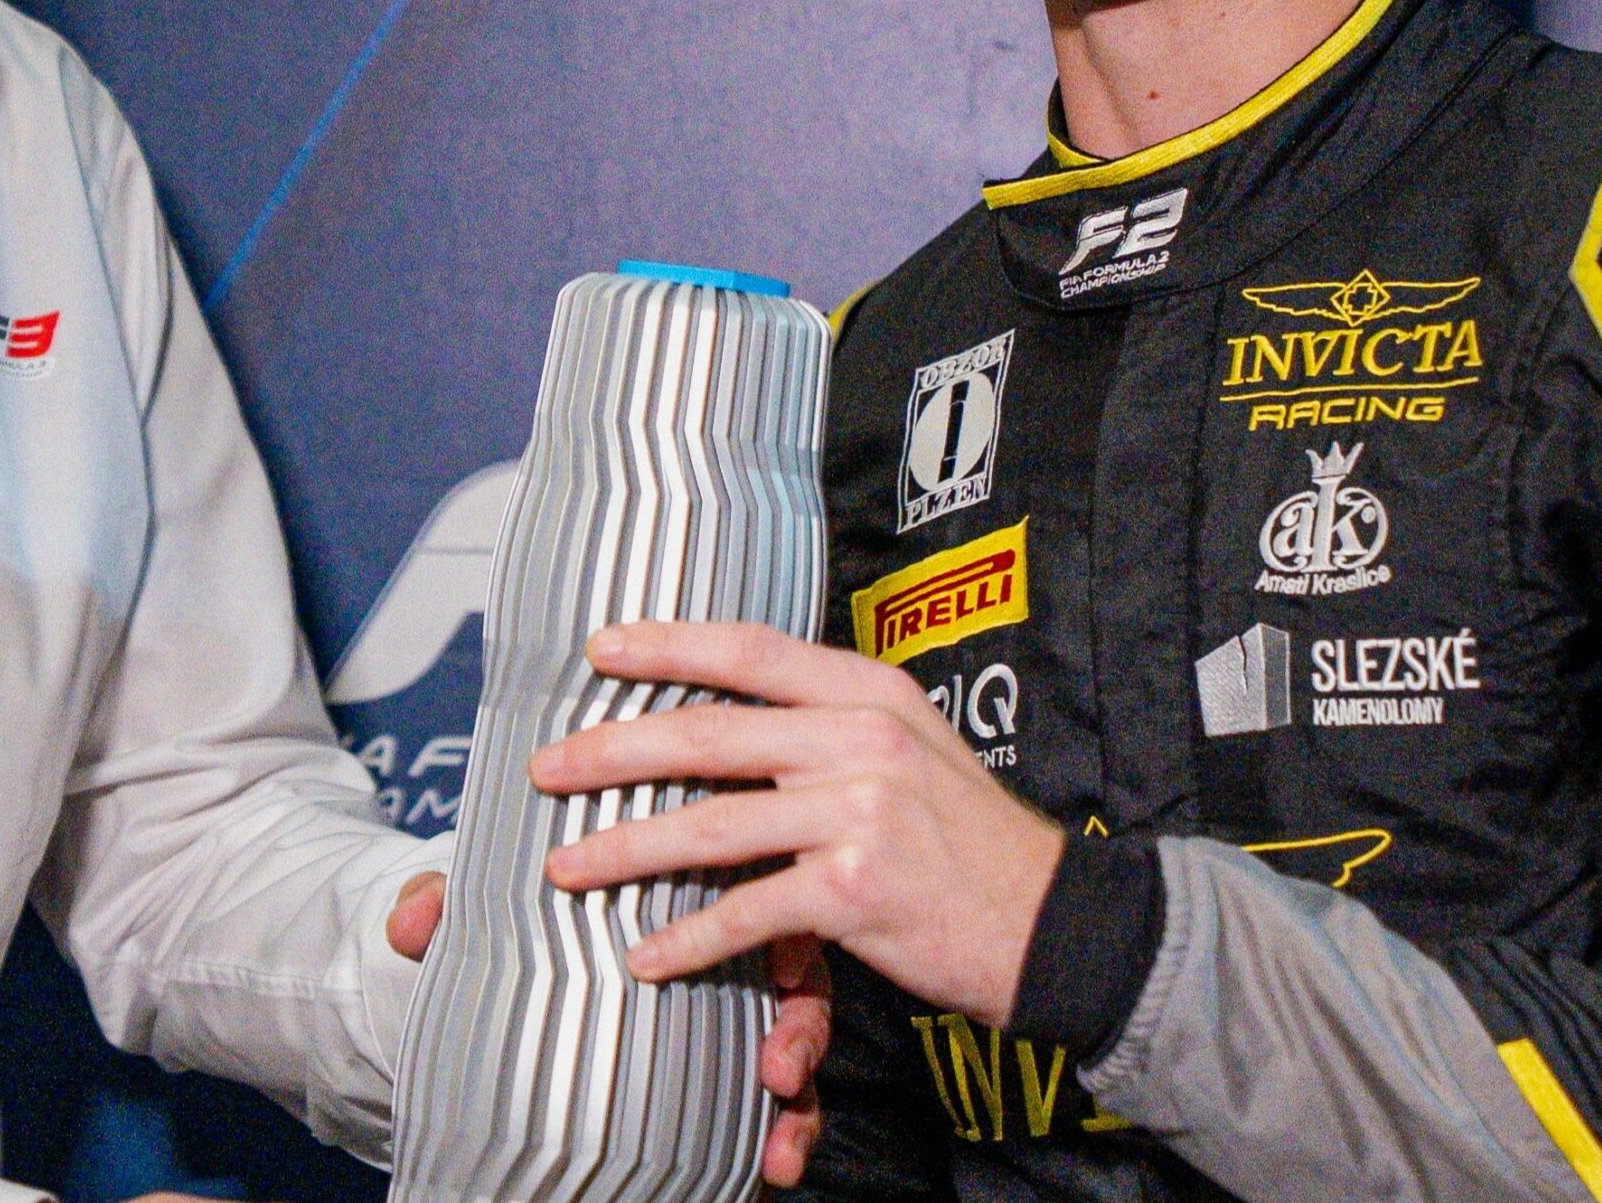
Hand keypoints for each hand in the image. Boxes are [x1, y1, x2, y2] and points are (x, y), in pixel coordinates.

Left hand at [379, 836, 830, 1183]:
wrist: (482, 971)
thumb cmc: (514, 914)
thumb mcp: (479, 906)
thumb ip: (447, 907)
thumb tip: (411, 924)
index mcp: (684, 885)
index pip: (747, 894)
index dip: (778, 926)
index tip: (783, 964)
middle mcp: (720, 944)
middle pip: (790, 979)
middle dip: (798, 1030)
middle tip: (779, 1069)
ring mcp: (726, 1010)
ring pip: (787, 1047)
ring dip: (797, 1100)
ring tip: (779, 1148)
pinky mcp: (718, 1068)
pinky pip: (763, 1099)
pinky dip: (777, 1132)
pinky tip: (768, 1168)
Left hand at [528, 620, 1063, 1026]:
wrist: (1053, 920)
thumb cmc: (970, 839)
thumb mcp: (911, 747)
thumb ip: (832, 725)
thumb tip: (738, 718)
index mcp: (869, 690)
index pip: (750, 651)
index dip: (668, 645)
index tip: (600, 650)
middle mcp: (860, 737)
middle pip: (708, 732)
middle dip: (613, 750)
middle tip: (548, 768)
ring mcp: (857, 811)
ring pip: (711, 823)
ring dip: (626, 849)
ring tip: (567, 866)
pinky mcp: (854, 888)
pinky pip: (746, 910)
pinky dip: (688, 938)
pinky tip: (646, 955)